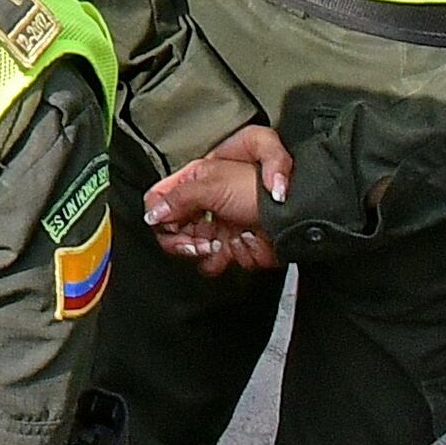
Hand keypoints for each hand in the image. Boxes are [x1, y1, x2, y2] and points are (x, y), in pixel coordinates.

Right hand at [144, 122, 292, 270]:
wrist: (292, 213)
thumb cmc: (259, 189)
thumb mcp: (212, 183)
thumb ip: (177, 198)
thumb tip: (153, 214)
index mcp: (194, 182)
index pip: (159, 201)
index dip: (161, 215)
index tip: (172, 225)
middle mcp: (203, 204)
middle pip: (172, 230)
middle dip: (183, 240)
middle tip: (198, 242)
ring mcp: (217, 226)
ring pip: (192, 249)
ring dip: (204, 251)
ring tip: (219, 246)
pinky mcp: (231, 246)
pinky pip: (214, 262)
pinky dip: (221, 260)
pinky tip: (232, 250)